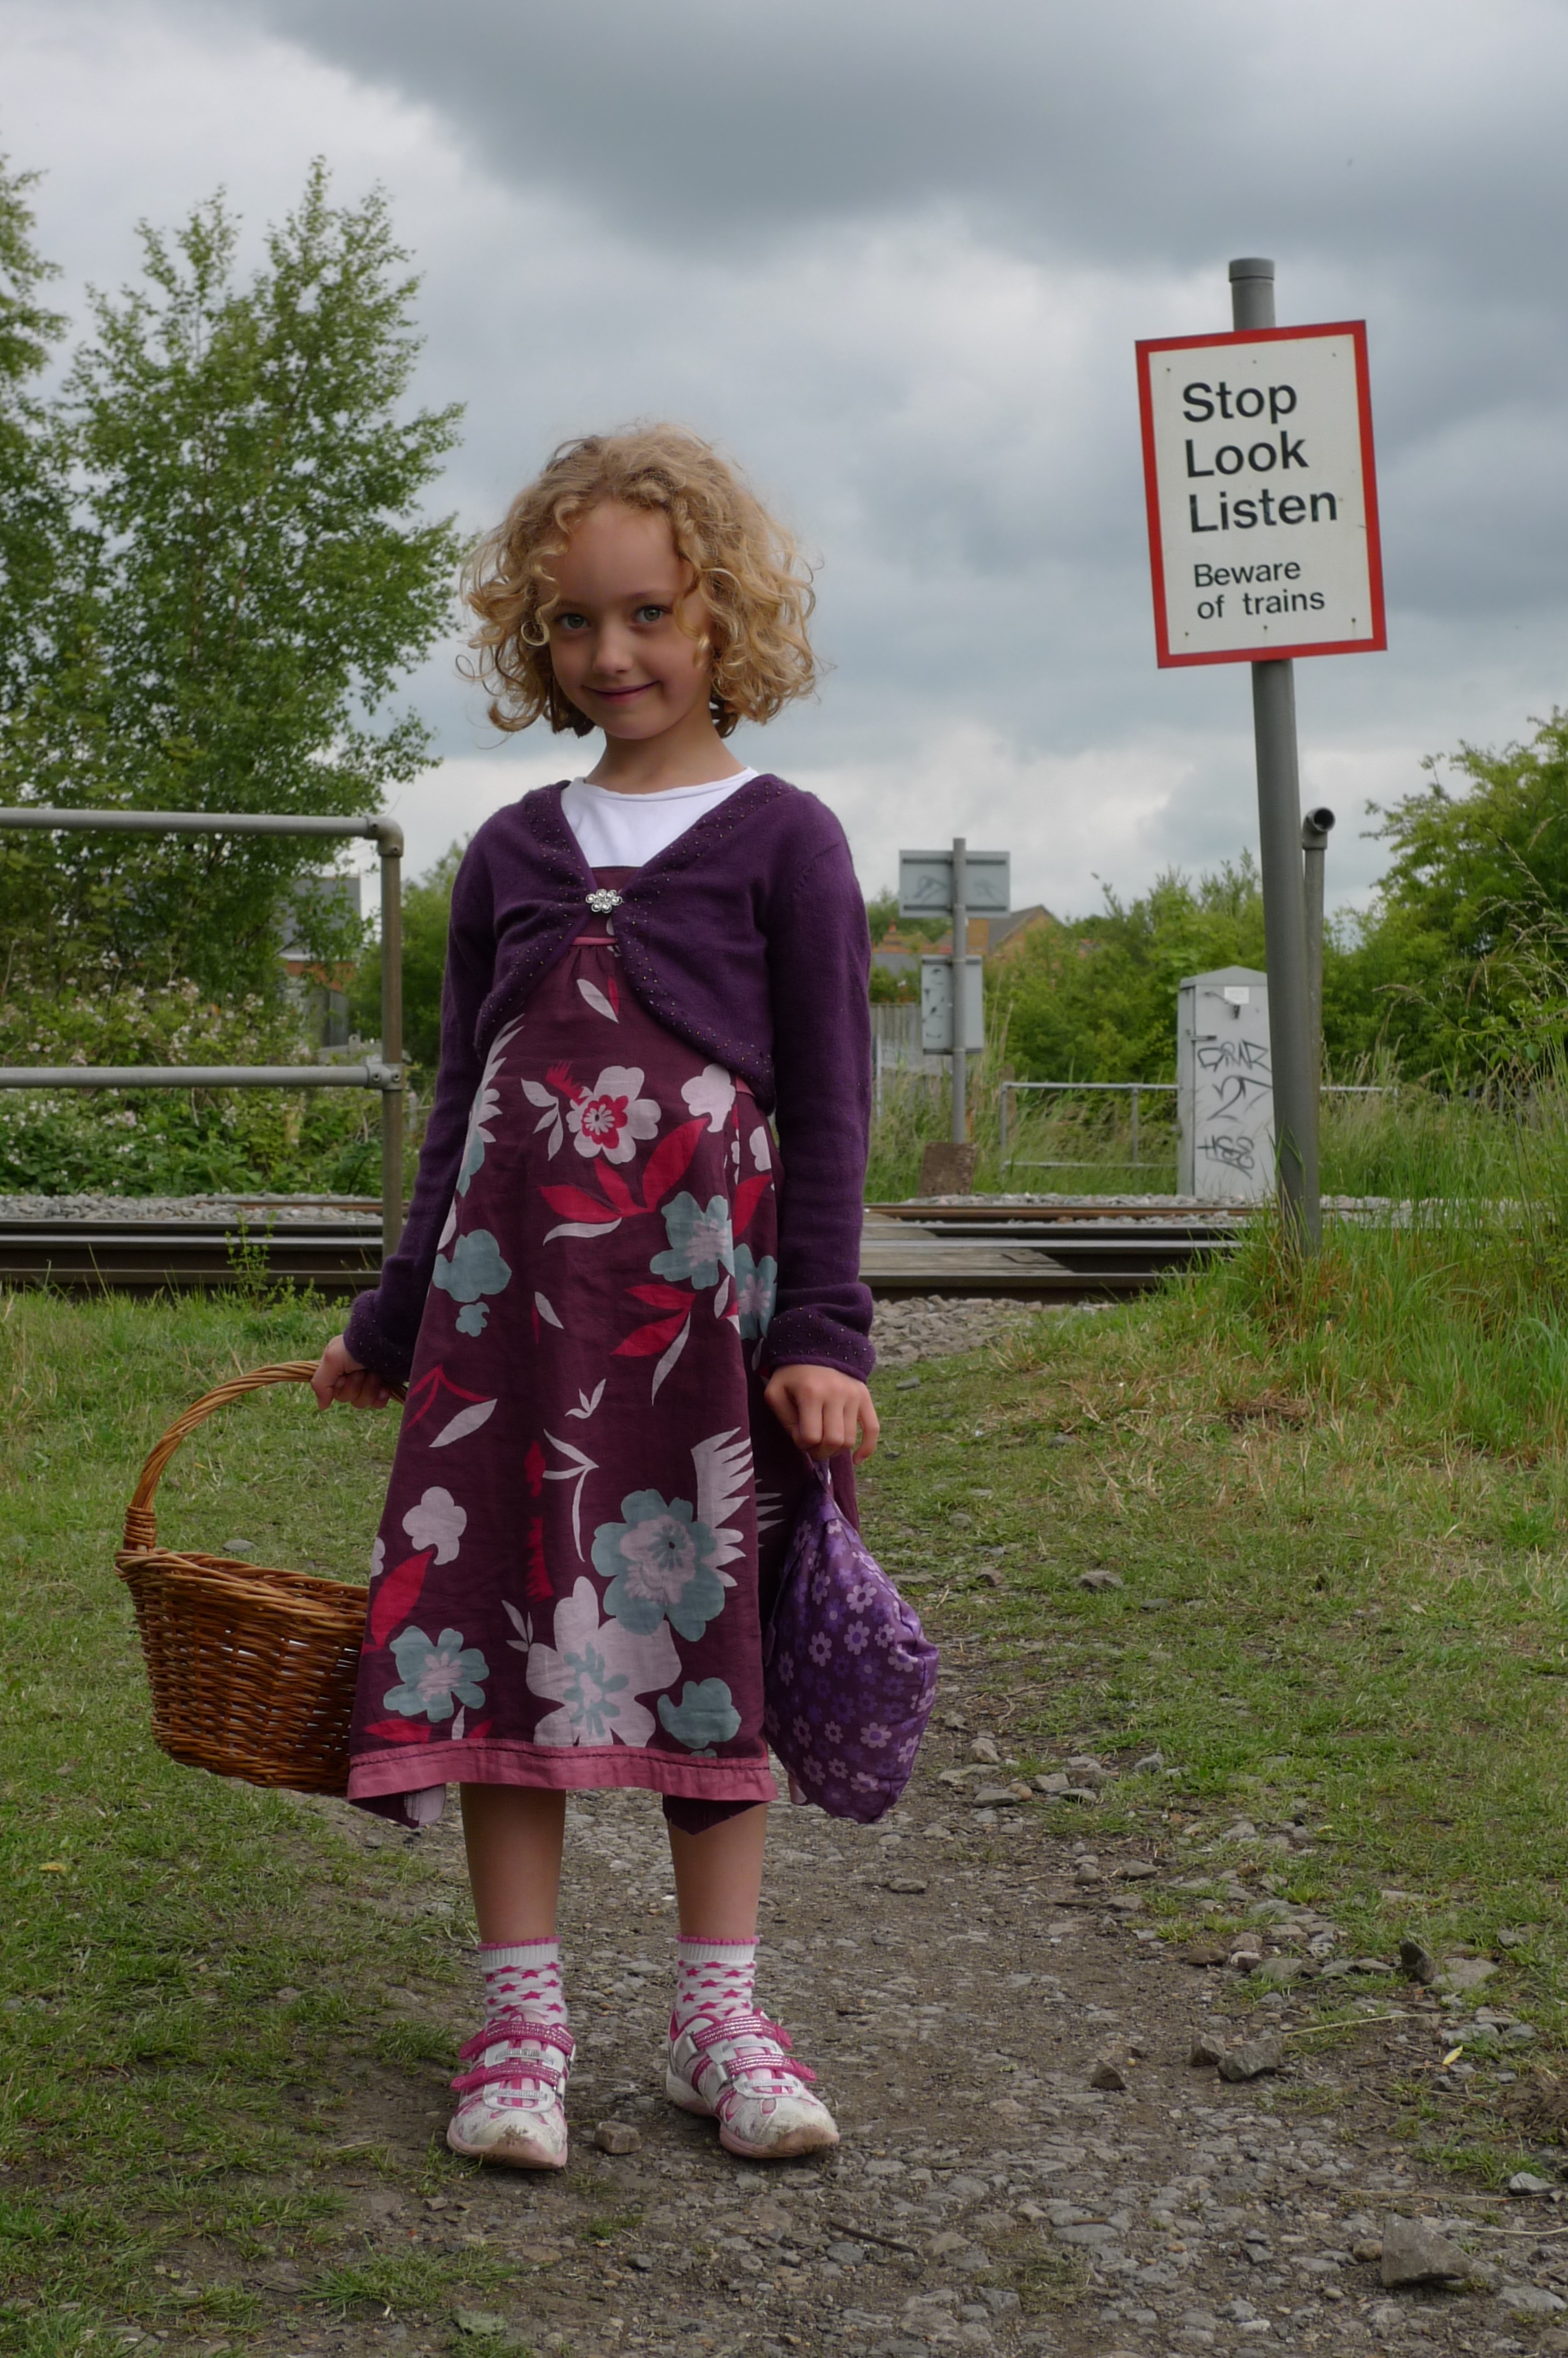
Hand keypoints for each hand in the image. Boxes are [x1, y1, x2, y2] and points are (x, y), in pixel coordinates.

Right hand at [311, 1334, 393, 1411]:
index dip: (340, 1385)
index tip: (344, 1374)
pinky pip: (377, 1404)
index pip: (334, 1391)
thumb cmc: (358, 1347)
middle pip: (348, 1398)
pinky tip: (385, 1387)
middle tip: (362, 1370)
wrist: (389, 1342)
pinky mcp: (386, 1386)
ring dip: (369, 1388)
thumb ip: (320, 1383)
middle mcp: (353, 1374)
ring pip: (362, 1402)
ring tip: (376, 1374)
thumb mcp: (332, 1359)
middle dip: (356, 1385)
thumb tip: (321, 1406)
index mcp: (338, 1367)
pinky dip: (381, 1397)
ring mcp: (370, 1381)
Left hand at [763, 1364, 878, 1463]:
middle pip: (832, 1441)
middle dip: (820, 1452)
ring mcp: (853, 1395)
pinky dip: (867, 1449)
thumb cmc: (792, 1375)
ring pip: (849, 1440)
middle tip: (812, 1445)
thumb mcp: (775, 1392)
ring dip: (836, 1450)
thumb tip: (805, 1441)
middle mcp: (836, 1394)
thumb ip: (784, 1419)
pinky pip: (873, 1429)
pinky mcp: (864, 1397)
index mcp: (811, 1393)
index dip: (802, 1444)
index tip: (798, 1435)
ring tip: (825, 1442)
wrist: (817, 1348)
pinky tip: (857, 1459)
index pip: (811, 1437)